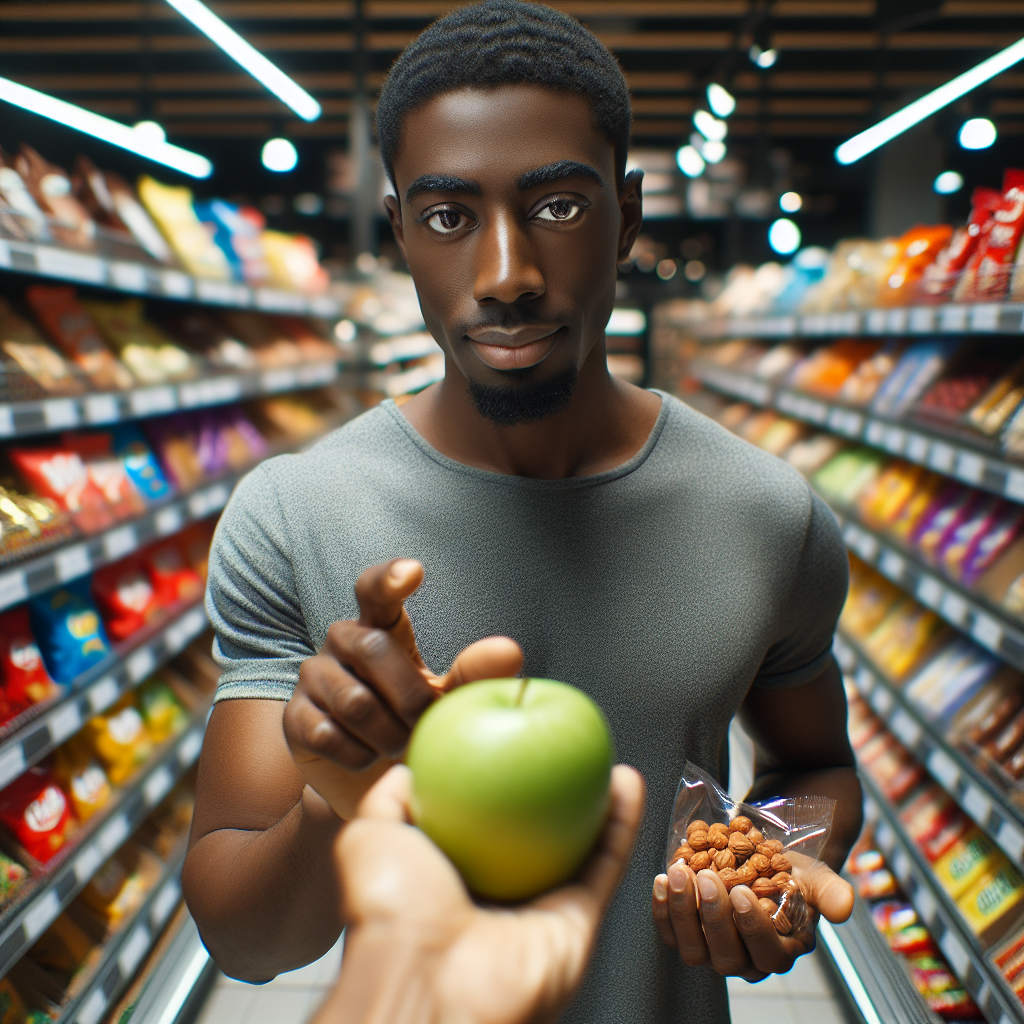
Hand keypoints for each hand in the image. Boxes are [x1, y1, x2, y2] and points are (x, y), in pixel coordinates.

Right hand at [284, 558, 523, 818]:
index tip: (414, 571)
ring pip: (354, 700)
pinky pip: (329, 734)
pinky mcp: (295, 717)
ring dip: (387, 733)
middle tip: (425, 725)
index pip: (375, 590)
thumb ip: (473, 674)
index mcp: (380, 626)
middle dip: (409, 694)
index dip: (389, 578)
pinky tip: (367, 758)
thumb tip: (510, 650)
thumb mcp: (448, 698)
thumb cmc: (414, 723)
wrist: (374, 782)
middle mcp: (342, 641)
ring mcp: (314, 676)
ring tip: (399, 746)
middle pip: (373, 647)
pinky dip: (359, 756)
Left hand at [310, 763, 645, 1023]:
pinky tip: (626, 782)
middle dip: (554, 786)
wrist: (428, 982)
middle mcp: (495, 892)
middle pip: (536, 828)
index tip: (513, 737)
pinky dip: (622, 823)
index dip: (499, 777)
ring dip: (598, 797)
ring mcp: (537, 909)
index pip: (482, 817)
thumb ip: (390, 798)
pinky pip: (605, 865)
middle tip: (566, 744)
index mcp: (447, 875)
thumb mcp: (370, 835)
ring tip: (605, 750)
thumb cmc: (390, 913)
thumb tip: (411, 766)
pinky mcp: (575, 924)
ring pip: (580, 843)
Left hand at [651, 850, 853, 980]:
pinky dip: (662, 910)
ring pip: (693, 949)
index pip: (767, 955)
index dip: (752, 927)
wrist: (761, 861)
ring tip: (680, 873)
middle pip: (726, 956)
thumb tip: (843, 908)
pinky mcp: (687, 937)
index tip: (741, 891)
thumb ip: (831, 892)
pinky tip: (662, 880)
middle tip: (707, 876)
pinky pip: (670, 934)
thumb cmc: (791, 875)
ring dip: (681, 911)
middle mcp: (745, 961)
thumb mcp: (815, 878)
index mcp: (780, 952)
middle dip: (713, 917)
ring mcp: (712, 952)